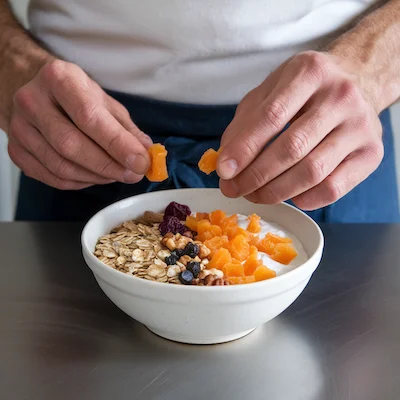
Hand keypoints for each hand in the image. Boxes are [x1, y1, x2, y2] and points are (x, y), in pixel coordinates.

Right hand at [7, 60, 151, 189]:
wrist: (34, 91)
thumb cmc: (75, 95)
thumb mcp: (104, 101)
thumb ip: (125, 128)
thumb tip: (146, 153)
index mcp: (58, 78)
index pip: (89, 117)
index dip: (117, 144)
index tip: (140, 162)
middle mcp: (31, 100)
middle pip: (71, 145)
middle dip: (108, 166)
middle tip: (133, 174)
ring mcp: (19, 128)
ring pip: (61, 166)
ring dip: (97, 177)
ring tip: (118, 174)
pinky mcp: (16, 151)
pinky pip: (52, 178)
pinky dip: (80, 182)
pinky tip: (96, 176)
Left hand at [218, 51, 383, 209]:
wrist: (357, 83)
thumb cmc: (304, 90)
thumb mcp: (270, 91)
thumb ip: (245, 123)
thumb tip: (226, 164)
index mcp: (310, 72)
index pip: (272, 116)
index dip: (244, 148)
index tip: (224, 171)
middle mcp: (341, 96)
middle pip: (292, 148)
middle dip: (255, 176)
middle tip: (234, 189)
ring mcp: (361, 126)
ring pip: (312, 172)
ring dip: (276, 191)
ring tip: (255, 195)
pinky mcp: (372, 153)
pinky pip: (334, 188)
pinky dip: (305, 199)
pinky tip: (290, 195)